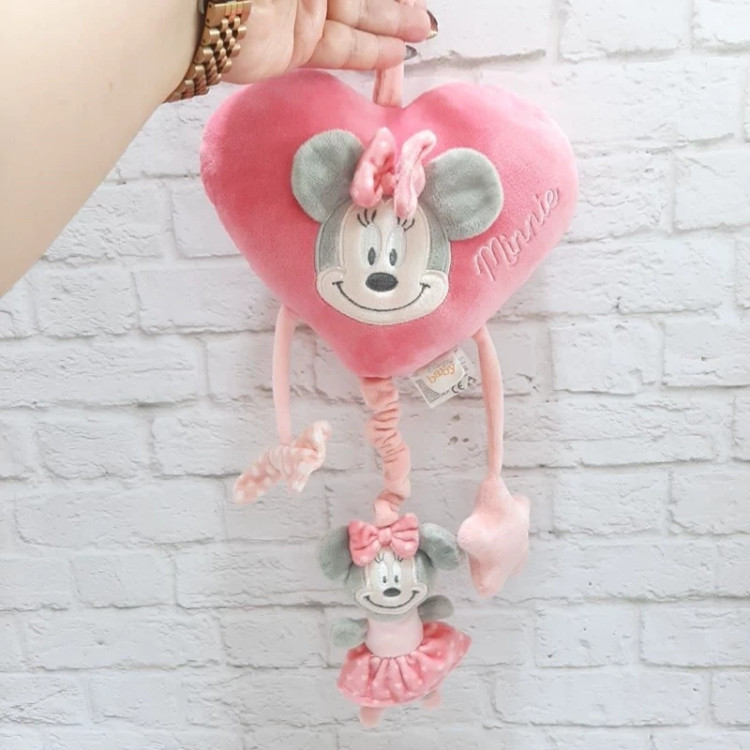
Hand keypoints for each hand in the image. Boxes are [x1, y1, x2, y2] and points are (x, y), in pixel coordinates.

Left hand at [224, 0, 432, 82]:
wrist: (203, 8)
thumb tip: (354, 4)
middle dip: (395, 7)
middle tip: (425, 20)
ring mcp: (304, 15)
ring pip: (358, 22)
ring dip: (390, 29)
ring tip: (421, 36)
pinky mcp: (297, 49)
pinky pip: (342, 50)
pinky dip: (369, 53)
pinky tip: (394, 55)